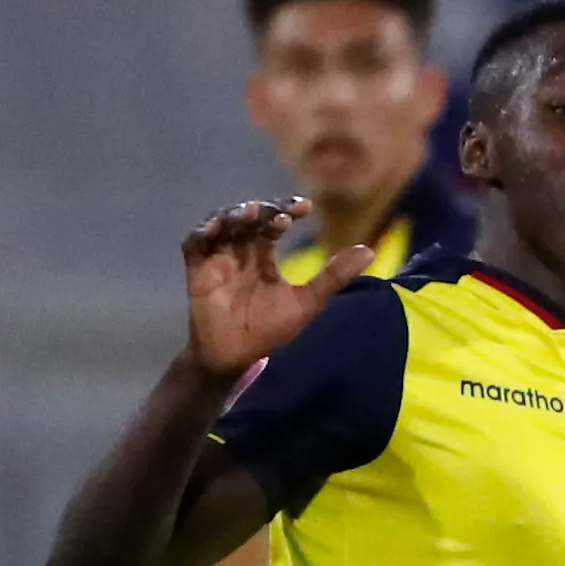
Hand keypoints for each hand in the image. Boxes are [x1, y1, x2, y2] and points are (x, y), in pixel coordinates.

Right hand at [183, 198, 377, 379]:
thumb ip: (334, 276)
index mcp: (264, 256)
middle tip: (280, 215)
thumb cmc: (271, 332)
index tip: (305, 207)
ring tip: (250, 214)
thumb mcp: (308, 302)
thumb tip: (369, 250)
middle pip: (249, 218)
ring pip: (223, 224)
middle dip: (263, 211)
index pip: (274, 223)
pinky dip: (203, 232)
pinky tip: (216, 227)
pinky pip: (194, 243)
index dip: (287, 210)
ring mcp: (218, 258)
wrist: (238, 358)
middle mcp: (241, 252)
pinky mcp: (197, 270)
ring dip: (234, 215)